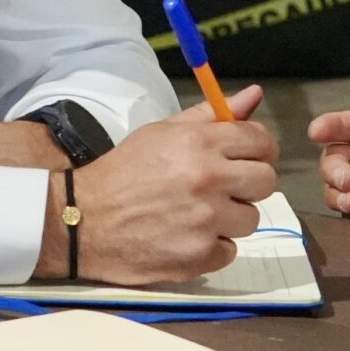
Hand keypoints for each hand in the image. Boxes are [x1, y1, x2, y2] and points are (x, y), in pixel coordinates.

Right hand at [44, 84, 277, 284]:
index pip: (261, 142)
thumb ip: (212, 115)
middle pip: (266, 181)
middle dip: (249, 184)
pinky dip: (211, 246)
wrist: (83, 219)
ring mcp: (206, 220)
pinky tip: (186, 237)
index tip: (245, 158)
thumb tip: (254, 95)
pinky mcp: (200, 256)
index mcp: (200, 143)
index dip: (258, 149)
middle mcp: (209, 179)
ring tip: (198, 214)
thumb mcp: (163, 133)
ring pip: (250, 219)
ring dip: (229, 218)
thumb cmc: (124, 171)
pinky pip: (229, 250)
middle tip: (223, 188)